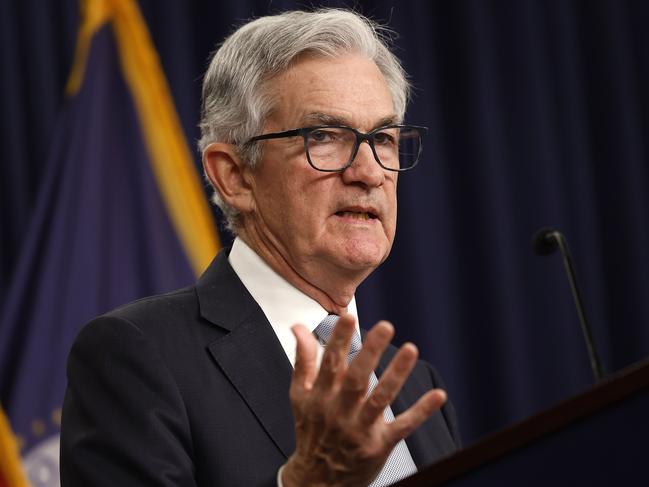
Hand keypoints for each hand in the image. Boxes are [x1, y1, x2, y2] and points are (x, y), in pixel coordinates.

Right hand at [281, 314, 446, 486]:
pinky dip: (420, 412)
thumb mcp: (299, 395)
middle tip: (386, 326)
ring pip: (380, 399)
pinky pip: (402, 426)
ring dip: (396, 374)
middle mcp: (339, 411)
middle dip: (371, 351)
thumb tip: (298, 327)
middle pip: (356, 378)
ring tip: (411, 349)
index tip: (349, 317)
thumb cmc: (310, 429)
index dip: (339, 340)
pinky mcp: (379, 445)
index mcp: (319, 396)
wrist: (316, 480)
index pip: (330, 363)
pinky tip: (438, 395)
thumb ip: (303, 359)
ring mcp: (360, 429)